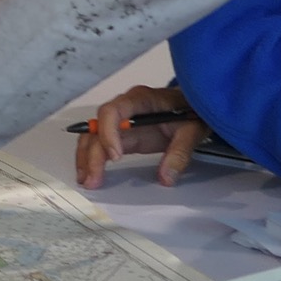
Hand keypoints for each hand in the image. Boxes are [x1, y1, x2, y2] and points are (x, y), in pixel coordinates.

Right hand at [76, 85, 202, 187]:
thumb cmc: (192, 112)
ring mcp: (121, 121)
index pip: (112, 111)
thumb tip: (166, 177)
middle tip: (94, 179)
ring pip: (93, 136)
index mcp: (140, 99)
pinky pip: (100, 145)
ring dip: (86, 158)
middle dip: (93, 154)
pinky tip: (90, 175)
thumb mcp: (192, 131)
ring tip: (87, 180)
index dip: (108, 133)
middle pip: (97, 127)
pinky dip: (92, 159)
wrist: (194, 108)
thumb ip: (180, 152)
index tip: (116, 157)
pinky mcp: (123, 135)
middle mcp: (125, 108)